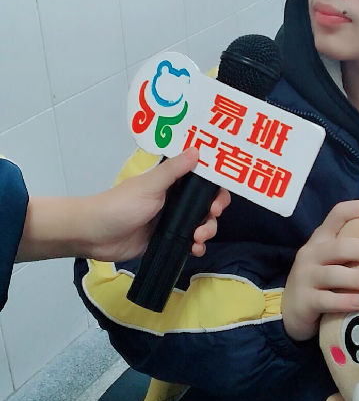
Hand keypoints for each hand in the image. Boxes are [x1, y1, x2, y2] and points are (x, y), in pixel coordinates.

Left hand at [86, 149, 230, 260]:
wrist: (96, 236)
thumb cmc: (120, 205)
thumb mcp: (150, 186)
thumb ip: (174, 170)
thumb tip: (197, 149)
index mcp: (171, 181)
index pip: (202, 179)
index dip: (215, 186)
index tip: (220, 195)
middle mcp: (174, 199)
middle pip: (207, 203)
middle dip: (214, 210)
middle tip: (212, 215)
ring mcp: (172, 221)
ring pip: (202, 224)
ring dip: (207, 230)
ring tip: (198, 238)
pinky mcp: (168, 240)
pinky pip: (190, 242)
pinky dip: (197, 246)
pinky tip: (195, 250)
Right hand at [281, 200, 358, 340]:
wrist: (290, 312)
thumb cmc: (322, 283)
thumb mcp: (332, 262)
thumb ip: (354, 254)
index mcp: (321, 239)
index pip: (339, 214)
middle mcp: (311, 253)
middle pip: (342, 246)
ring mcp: (305, 277)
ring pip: (334, 274)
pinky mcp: (304, 301)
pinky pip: (326, 300)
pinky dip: (345, 301)